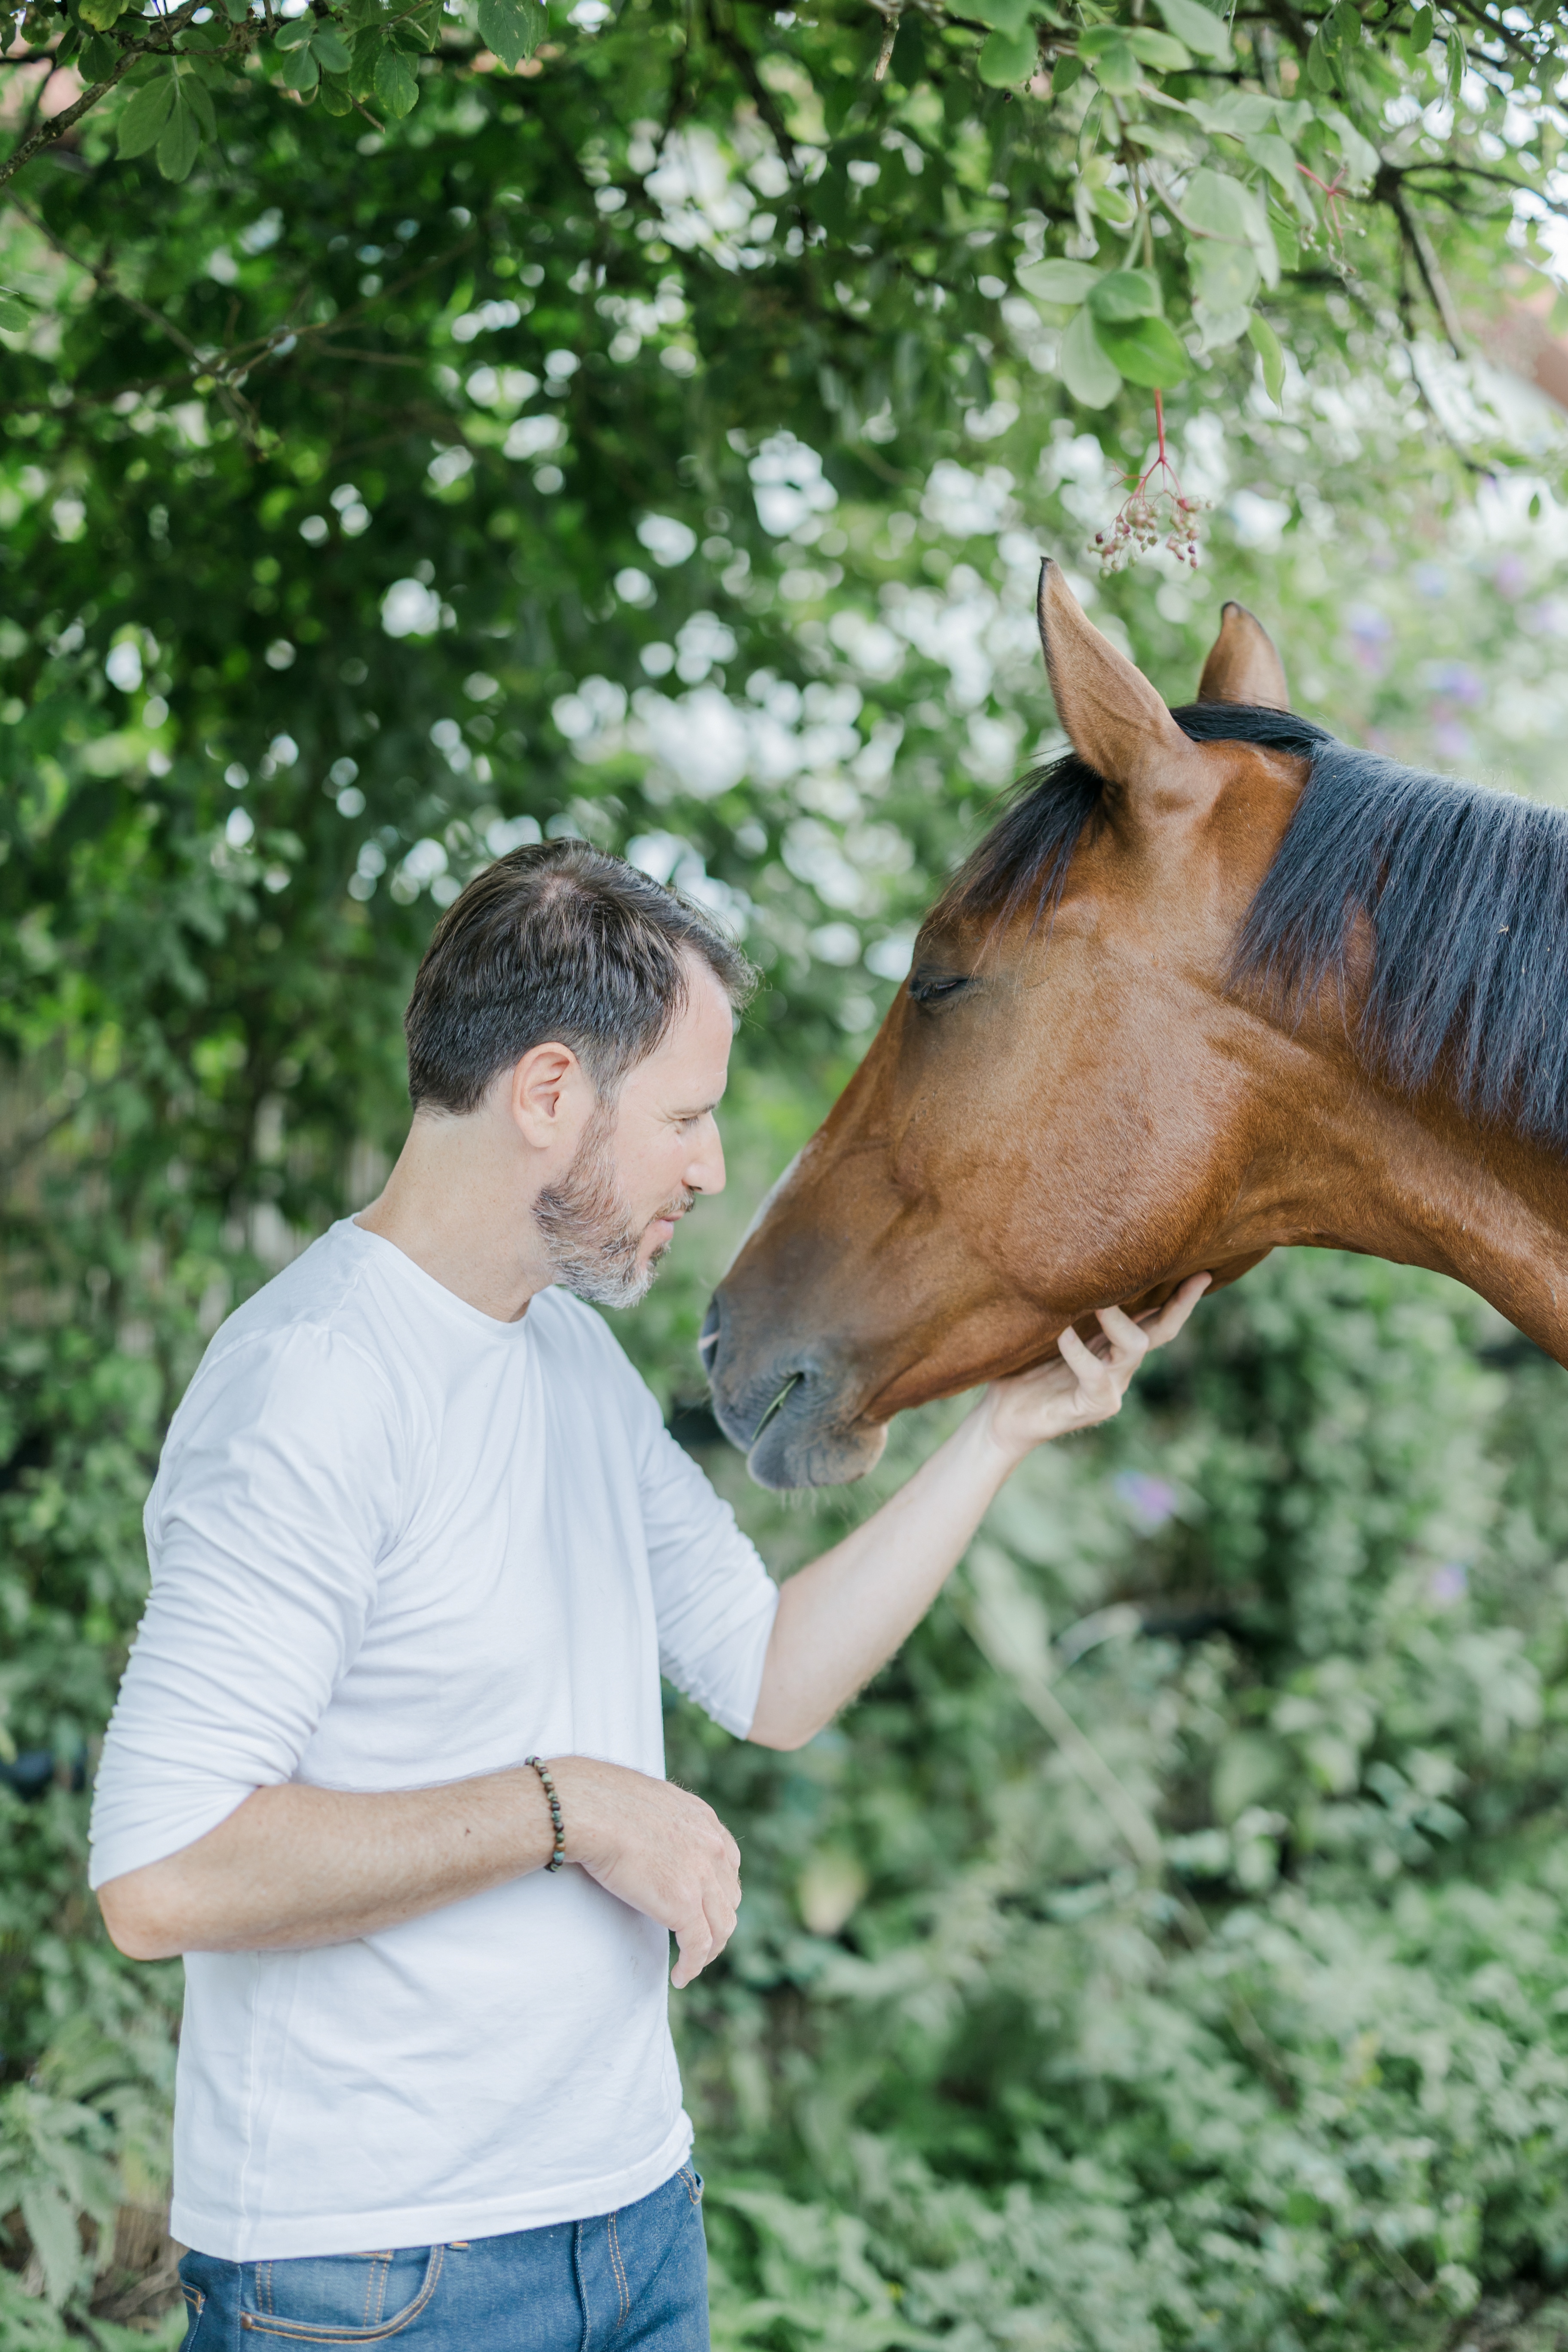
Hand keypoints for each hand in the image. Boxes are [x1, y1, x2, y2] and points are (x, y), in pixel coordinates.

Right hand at [547, 1756, 740, 1987]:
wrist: (589, 1808)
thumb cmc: (600, 1799)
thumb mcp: (645, 1799)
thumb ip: (659, 1818)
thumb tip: (641, 1826)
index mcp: (703, 1819)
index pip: (728, 1863)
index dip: (719, 1891)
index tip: (704, 1907)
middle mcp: (712, 1847)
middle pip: (729, 1898)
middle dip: (717, 1922)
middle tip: (698, 1940)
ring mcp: (701, 1877)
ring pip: (721, 1927)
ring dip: (709, 1950)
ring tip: (692, 1964)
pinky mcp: (684, 1905)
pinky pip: (698, 1946)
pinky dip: (693, 1966)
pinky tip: (681, 1977)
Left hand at [977, 1272, 1210, 1461]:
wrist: (1000, 1416)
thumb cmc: (1020, 1368)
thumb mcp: (1044, 1331)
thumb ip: (1059, 1307)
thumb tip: (1058, 1257)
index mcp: (1111, 1343)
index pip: (1153, 1315)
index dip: (1178, 1295)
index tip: (1201, 1268)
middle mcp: (1119, 1364)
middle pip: (1162, 1330)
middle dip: (1181, 1303)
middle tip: (1197, 1275)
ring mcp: (1111, 1387)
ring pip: (1134, 1348)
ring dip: (1119, 1321)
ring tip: (1100, 1300)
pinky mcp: (1094, 1406)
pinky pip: (1095, 1374)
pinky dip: (1079, 1351)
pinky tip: (1062, 1334)